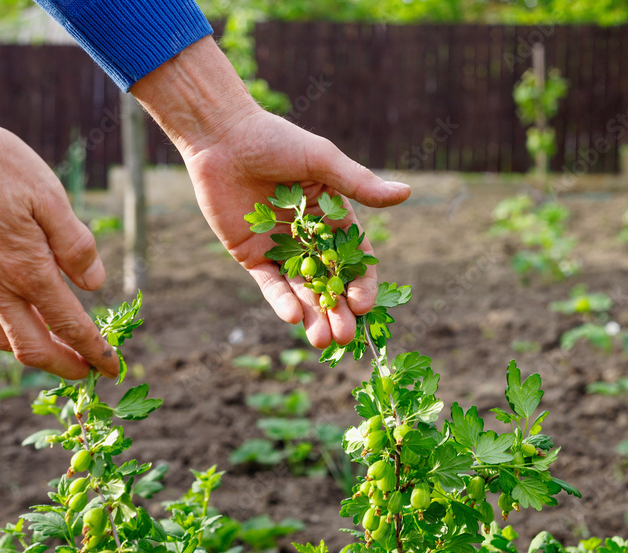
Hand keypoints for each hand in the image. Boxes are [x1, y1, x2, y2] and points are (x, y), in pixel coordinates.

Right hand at [0, 55, 117, 379]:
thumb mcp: (51, 196)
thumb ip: (75, 245)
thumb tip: (95, 285)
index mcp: (28, 270)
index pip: (70, 326)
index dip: (95, 352)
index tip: (113, 368)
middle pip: (35, 350)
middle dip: (67, 368)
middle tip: (91, 373)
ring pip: (7, 341)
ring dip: (39, 355)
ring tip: (64, 355)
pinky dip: (13, 336)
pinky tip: (28, 324)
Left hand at [132, 38, 409, 347]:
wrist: (222, 136)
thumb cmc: (275, 139)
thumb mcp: (322, 161)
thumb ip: (359, 185)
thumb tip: (405, 194)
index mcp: (332, 215)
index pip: (354, 258)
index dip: (361, 283)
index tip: (363, 305)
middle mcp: (309, 236)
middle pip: (329, 282)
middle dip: (338, 311)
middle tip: (345, 337)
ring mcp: (280, 248)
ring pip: (301, 290)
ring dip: (313, 316)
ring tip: (323, 341)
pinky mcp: (251, 254)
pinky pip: (270, 284)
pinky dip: (281, 301)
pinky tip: (293, 318)